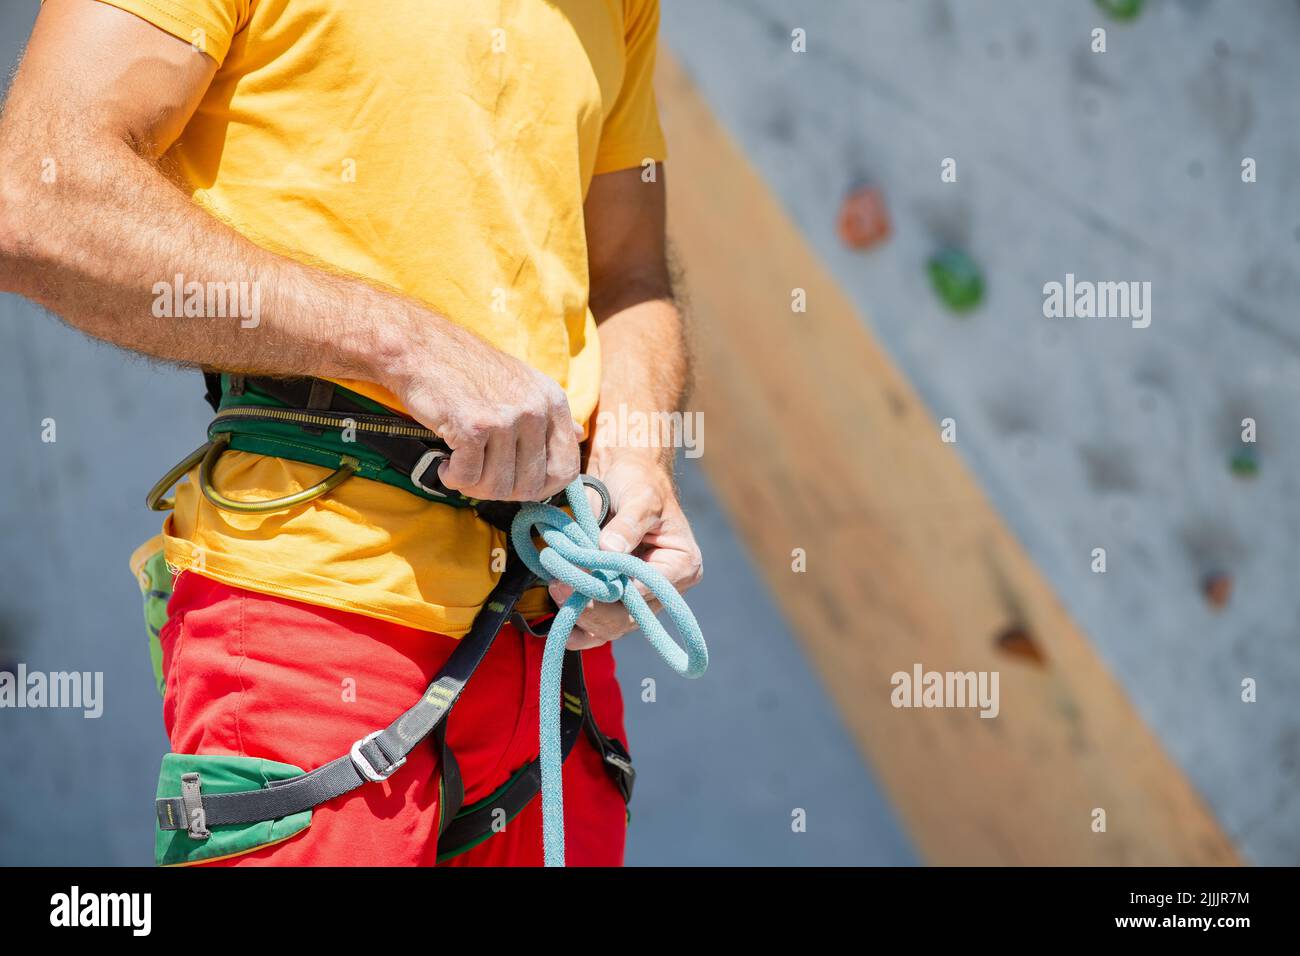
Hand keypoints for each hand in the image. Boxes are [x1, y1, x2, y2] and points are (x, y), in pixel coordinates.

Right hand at [385, 317, 581, 500]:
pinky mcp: (473, 427)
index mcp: (552, 401)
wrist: (422, 348)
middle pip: (531, 485)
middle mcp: (535, 410)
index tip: (518, 485)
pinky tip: (446, 463)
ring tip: (460, 465)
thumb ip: (552, 414)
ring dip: (474, 485)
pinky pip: (468, 477)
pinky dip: (453, 477)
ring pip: (499, 486)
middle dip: (503, 491)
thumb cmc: (470, 371)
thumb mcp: (524, 384)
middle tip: (480, 477)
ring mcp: (506, 418)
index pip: (566, 469)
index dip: (543, 488)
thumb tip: (580, 434)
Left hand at [551, 452, 703, 649]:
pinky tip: (563, 627)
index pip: (649, 590)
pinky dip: (579, 627)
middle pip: (630, 616)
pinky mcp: (615, 599)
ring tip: (556, 589)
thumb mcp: (640, 496)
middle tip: (559, 586)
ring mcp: (639, 597)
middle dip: (593, 607)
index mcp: (681, 565)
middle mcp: (663, 588)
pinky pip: (599, 626)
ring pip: (612, 626)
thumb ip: (629, 523)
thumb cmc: (640, 482)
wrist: (623, 475)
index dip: (616, 589)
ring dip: (582, 615)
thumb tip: (609, 549)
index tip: (583, 578)